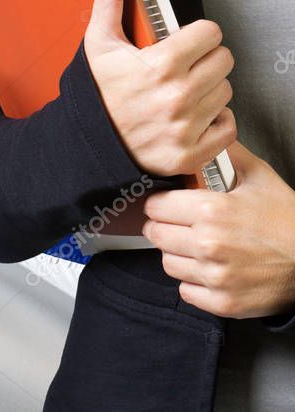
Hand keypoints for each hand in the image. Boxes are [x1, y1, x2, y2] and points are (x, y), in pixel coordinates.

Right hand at [84, 0, 236, 176]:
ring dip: (208, 91)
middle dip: (203, 61)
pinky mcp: (192, 153)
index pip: (211, 33)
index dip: (196, 36)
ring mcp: (186, 127)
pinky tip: (189, 118)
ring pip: (226, 92)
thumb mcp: (98, 42)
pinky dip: (214, 123)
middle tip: (179, 69)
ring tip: (179, 94)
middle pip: (223, 61)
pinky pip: (228, 128)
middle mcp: (177, 97)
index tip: (180, 44)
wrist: (84, 144)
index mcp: (160, 65)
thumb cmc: (94, 92)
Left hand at [143, 142, 294, 317]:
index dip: (161, 203)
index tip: (169, 205)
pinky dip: (194, 282)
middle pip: (155, 234)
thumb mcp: (261, 178)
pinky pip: (185, 291)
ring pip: (167, 262)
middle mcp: (208, 243)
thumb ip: (228, 155)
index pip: (154, 206)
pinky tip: (211, 270)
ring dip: (178, 255)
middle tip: (181, 226)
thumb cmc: (289, 221)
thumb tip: (212, 134)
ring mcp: (214, 275)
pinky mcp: (222, 302)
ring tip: (199, 248)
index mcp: (211, 210)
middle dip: (165, 227)